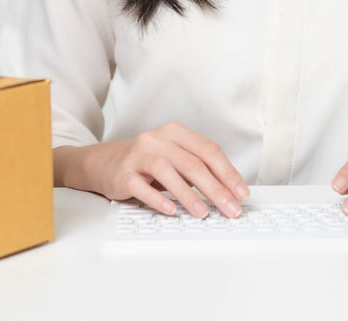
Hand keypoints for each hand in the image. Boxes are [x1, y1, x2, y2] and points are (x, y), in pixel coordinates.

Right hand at [83, 122, 248, 218]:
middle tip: (230, 209)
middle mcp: (158, 140)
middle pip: (192, 163)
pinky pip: (142, 187)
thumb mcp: (175, 159)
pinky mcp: (124, 173)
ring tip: (203, 213)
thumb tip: (229, 192)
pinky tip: (171, 211)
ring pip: (168, 172)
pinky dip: (158, 199)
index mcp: (176, 133)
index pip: (208, 150)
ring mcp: (139, 155)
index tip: (241, 193)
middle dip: (215, 189)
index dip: (227, 172)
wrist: (106, 163)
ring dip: (189, 195)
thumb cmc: (148, 163)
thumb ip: (198, 170)